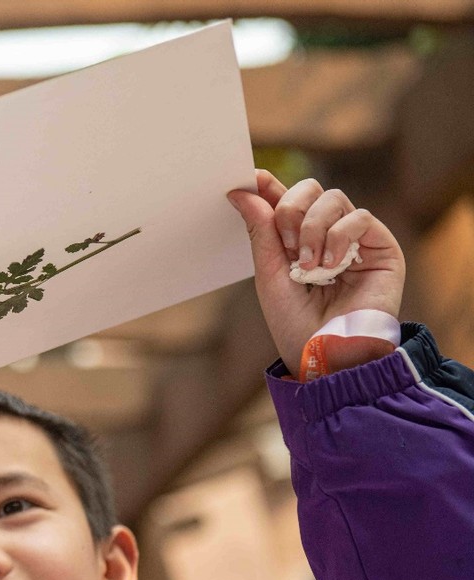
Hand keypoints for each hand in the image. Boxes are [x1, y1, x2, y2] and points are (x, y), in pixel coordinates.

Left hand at [228, 170, 404, 368]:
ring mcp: (354, 239)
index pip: (283, 201)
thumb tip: (243, 191)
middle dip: (290, 209)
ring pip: (333, 198)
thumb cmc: (296, 325)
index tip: (249, 179)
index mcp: (296, 242)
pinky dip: (339, 238)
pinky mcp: (381, 247)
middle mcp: (325, 235)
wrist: (328, 356)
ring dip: (312, 229)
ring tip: (310, 265)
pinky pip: (359, 217)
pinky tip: (332, 266)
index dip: (268, 186)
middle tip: (285, 243)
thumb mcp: (269, 276)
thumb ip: (260, 233)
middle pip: (309, 189)